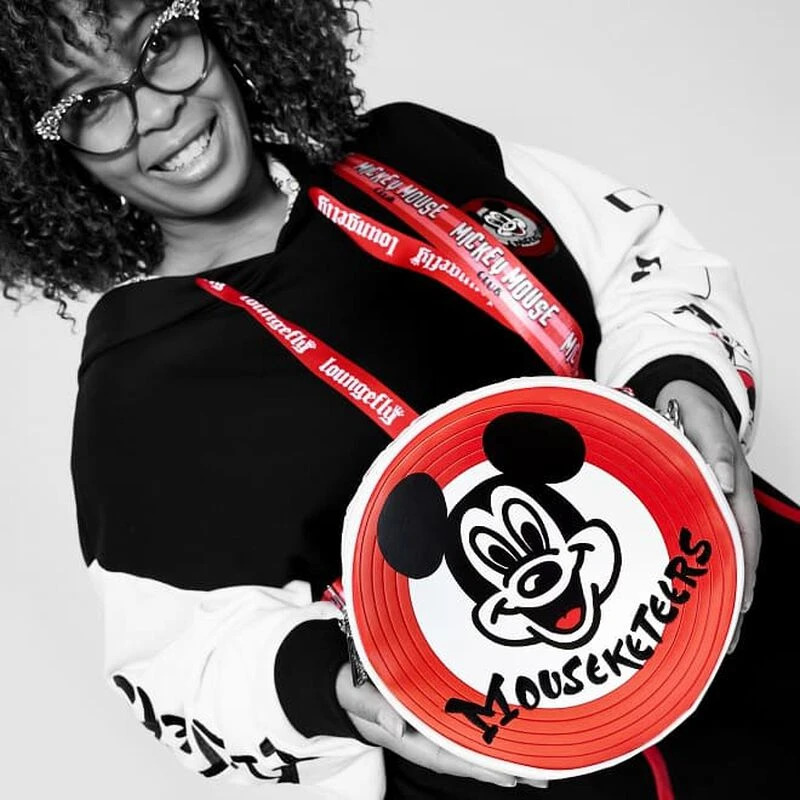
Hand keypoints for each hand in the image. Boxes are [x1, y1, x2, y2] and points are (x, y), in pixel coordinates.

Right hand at [335, 663, 547, 788]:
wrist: (343, 675)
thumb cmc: (349, 684)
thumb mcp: (354, 694)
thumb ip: (373, 708)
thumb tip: (397, 729)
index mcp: (405, 735)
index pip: (447, 755)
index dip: (478, 766)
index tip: (508, 774)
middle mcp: (423, 733)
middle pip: (467, 754)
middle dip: (502, 765)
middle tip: (541, 771)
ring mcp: (430, 721)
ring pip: (470, 739)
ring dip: (502, 748)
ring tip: (538, 756)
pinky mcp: (435, 706)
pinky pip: (465, 720)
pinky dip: (488, 727)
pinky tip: (511, 729)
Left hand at [655, 380, 760, 652]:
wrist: (681, 392)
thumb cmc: (691, 409)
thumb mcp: (702, 419)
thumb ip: (715, 450)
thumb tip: (728, 481)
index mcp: (735, 486)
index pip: (744, 534)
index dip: (743, 571)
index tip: (741, 605)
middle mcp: (729, 499)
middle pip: (738, 553)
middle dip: (736, 595)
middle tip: (728, 636)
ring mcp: (715, 502)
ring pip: (723, 552)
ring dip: (722, 588)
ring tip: (716, 631)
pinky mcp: (698, 502)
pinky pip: (705, 540)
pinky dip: (705, 568)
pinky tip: (695, 592)